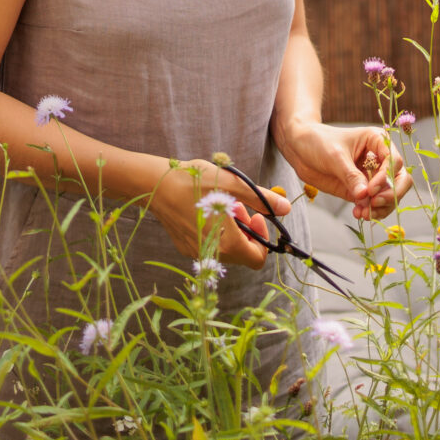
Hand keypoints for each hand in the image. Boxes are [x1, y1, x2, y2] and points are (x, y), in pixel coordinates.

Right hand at [149, 160, 290, 271]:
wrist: (154, 184)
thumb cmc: (194, 181)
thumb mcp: (232, 184)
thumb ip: (260, 198)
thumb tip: (285, 207)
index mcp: (227, 242)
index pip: (257, 259)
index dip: (263, 238)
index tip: (257, 215)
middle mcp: (212, 253)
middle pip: (242, 254)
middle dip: (247, 230)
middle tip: (239, 205)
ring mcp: (196, 252)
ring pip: (226, 249)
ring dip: (232, 230)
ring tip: (222, 204)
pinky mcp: (185, 246)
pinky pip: (210, 245)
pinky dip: (216, 231)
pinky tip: (207, 209)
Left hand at [280, 121, 412, 221]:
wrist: (301, 149)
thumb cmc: (318, 142)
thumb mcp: (335, 156)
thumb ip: (350, 176)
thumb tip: (365, 196)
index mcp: (377, 141)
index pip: (394, 161)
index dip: (387, 178)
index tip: (370, 190)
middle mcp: (380, 159)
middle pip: (400, 179)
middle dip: (391, 195)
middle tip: (374, 204)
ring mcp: (372, 176)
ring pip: (390, 195)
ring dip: (381, 208)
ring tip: (363, 213)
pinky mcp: (363, 190)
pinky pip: (375, 204)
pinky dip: (371, 211)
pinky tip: (358, 213)